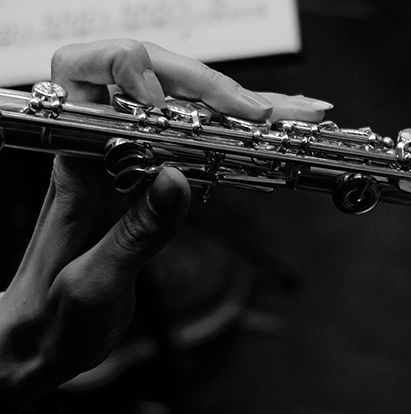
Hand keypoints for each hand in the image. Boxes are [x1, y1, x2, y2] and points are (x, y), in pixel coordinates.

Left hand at [0, 39, 329, 407]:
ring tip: (290, 111)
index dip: (126, 67)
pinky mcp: (151, 178)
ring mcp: (129, 162)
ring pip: (182, 106)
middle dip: (208, 86)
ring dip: (234, 104)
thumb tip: (177, 180)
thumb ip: (136, 232)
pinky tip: (268, 133)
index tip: (167, 97)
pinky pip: (196, 140)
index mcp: (73, 169)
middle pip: (152, 81)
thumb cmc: (54, 315)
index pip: (85, 76)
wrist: (45, 336)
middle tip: (259, 112)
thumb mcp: (94, 284)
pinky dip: (236, 132)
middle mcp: (100, 153)